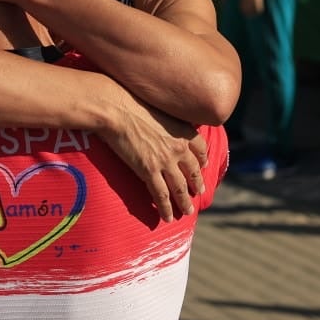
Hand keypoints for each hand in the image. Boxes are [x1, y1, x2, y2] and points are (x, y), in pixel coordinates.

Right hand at [100, 94, 208, 222]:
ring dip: (184, 202)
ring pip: (180, 188)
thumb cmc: (132, 102)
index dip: (203, 159)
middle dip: (197, 185)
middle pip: (193, 172)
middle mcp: (179, 148)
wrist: (117, 109)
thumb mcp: (160, 108)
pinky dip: (166, 208)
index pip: (200, 149)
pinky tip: (168, 217)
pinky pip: (161, 195)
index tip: (203, 165)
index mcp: (183, 131)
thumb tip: (165, 122)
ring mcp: (165, 161)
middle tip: (199, 193)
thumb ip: (169, 119)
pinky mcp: (149, 171)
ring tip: (187, 211)